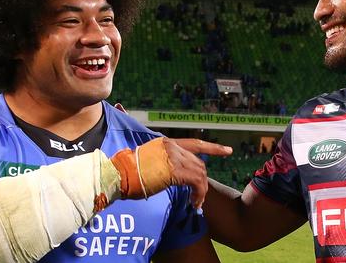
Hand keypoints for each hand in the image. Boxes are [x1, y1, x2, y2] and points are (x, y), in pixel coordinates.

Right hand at [112, 138, 231, 208]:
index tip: (228, 151)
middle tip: (199, 197)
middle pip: (199, 162)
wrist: (117, 175)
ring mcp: (174, 157)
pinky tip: (193, 202)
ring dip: (201, 190)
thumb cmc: (127, 174)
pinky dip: (199, 194)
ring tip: (195, 202)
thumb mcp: (147, 163)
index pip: (195, 143)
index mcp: (166, 143)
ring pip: (200, 173)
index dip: (213, 148)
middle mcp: (172, 146)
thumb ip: (163, 163)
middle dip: (202, 181)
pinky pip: (196, 182)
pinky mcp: (175, 170)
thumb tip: (172, 174)